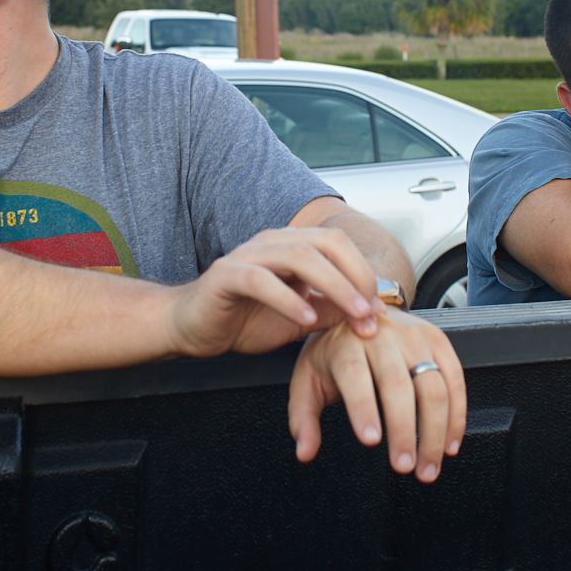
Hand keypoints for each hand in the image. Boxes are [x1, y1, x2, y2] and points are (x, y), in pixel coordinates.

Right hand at [164, 226, 383, 357]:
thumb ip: (330, 311)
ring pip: (299, 256)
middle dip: (356, 276)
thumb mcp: (299, 319)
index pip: (339, 245)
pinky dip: (287, 298)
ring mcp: (248, 255)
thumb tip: (369, 314)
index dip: (364, 274)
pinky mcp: (226, 275)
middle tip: (370, 311)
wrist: (192, 328)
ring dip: (333, 285)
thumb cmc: (243, 319)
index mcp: (293, 246)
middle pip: (326, 243)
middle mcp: (273, 242)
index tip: (378, 311)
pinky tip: (305, 316)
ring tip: (352, 313)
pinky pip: (261, 280)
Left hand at [288, 309, 466, 482]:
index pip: (355, 377)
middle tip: (404, 465)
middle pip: (399, 386)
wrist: (362, 310)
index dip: (364, 408)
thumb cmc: (335, 352)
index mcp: (346, 345)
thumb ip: (303, 418)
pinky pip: (455, 380)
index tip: (370, 440)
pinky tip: (450, 444)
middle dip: (405, 430)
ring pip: (433, 387)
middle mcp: (383, 337)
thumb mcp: (308, 378)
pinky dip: (456, 416)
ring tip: (427, 467)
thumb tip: (304, 452)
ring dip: (435, 432)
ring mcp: (415, 337)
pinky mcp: (438, 341)